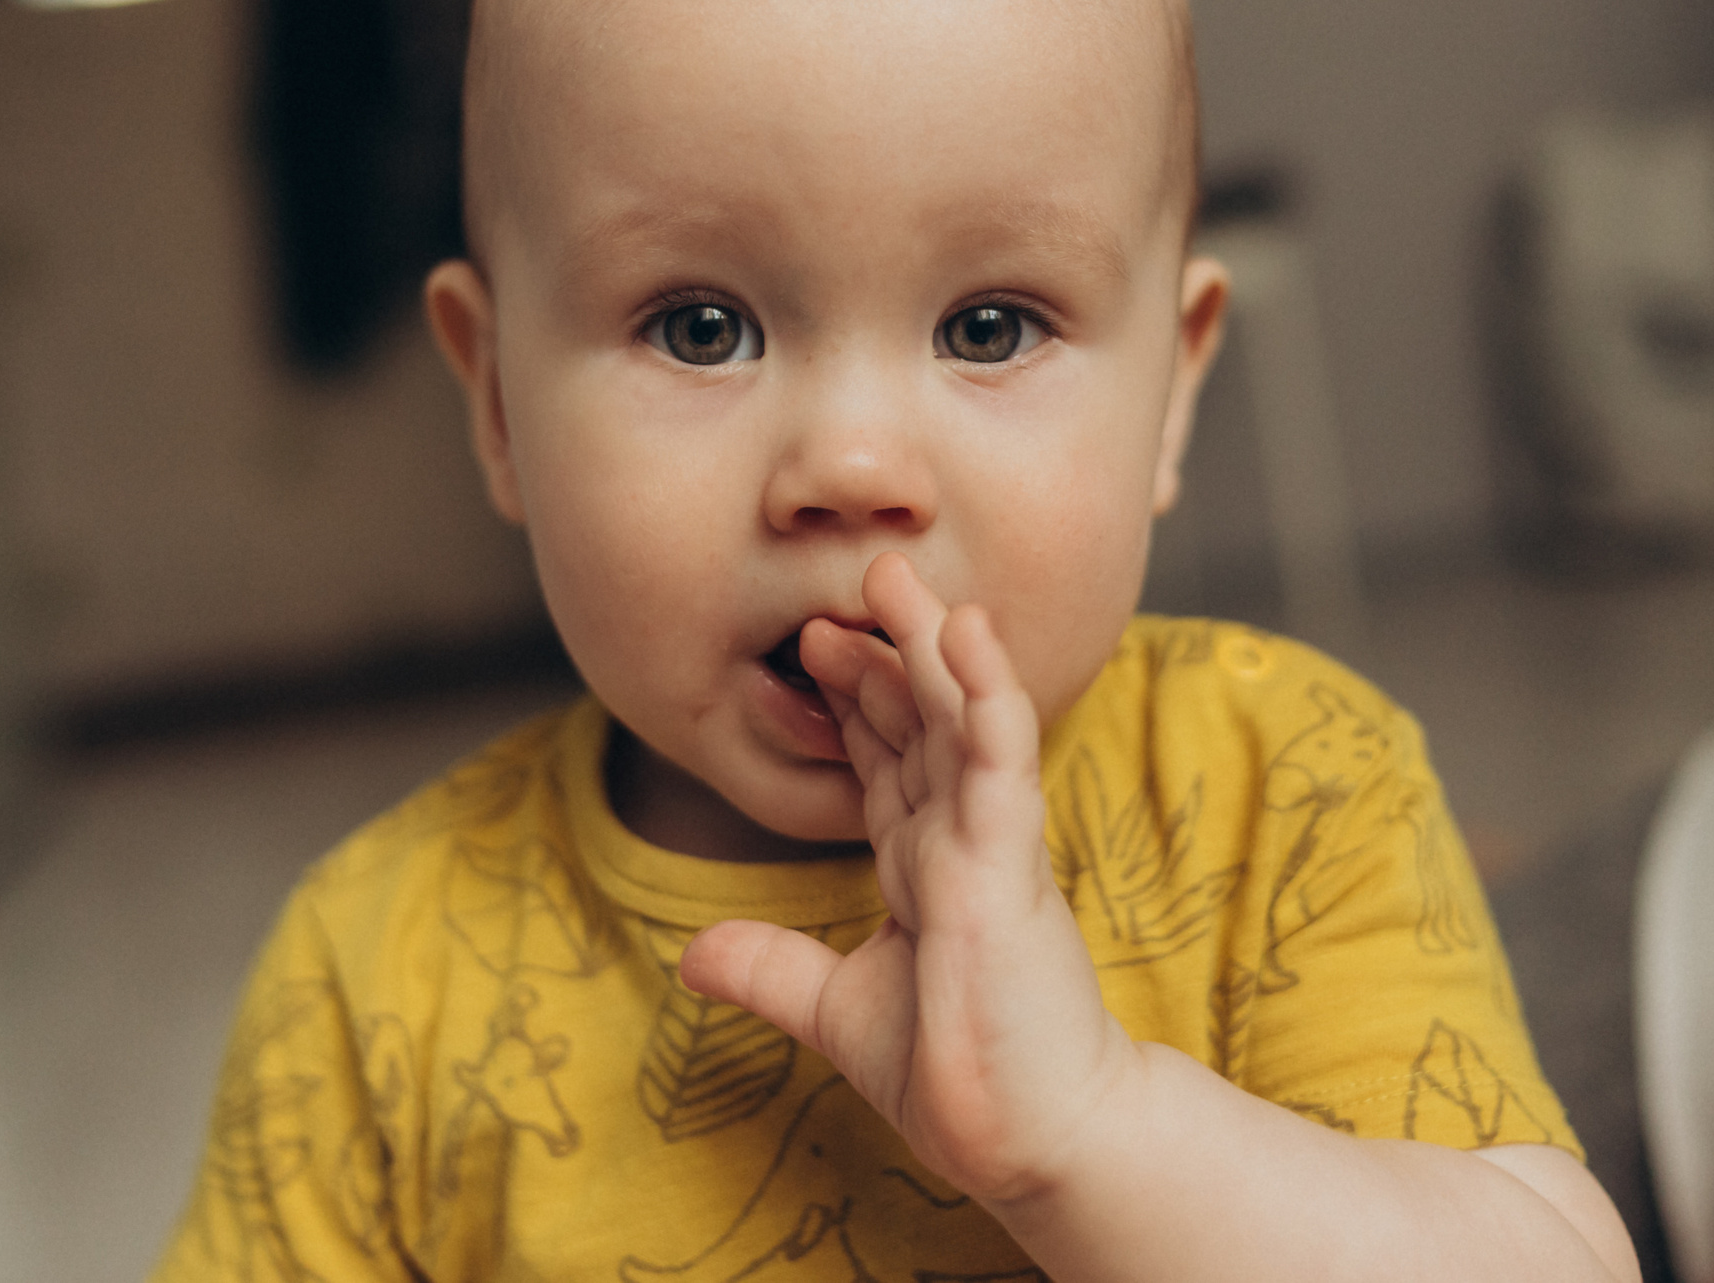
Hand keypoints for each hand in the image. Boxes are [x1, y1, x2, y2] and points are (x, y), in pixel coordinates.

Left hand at [678, 551, 1136, 1202]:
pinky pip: (998, 762)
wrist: (1022, 1140)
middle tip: (864, 573)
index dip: (857, 696)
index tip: (817, 637)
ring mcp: (987, 847)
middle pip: (921, 720)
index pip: (887, 759)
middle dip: (892, 647)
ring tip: (905, 576)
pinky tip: (969, 634)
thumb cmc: (956, 1075)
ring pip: (960, 719)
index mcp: (924, 866)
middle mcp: (957, 841)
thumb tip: (691, 956)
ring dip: (936, 643)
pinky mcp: (1011, 866)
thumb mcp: (838, 1010)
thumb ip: (774, 970)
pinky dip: (986, 694)